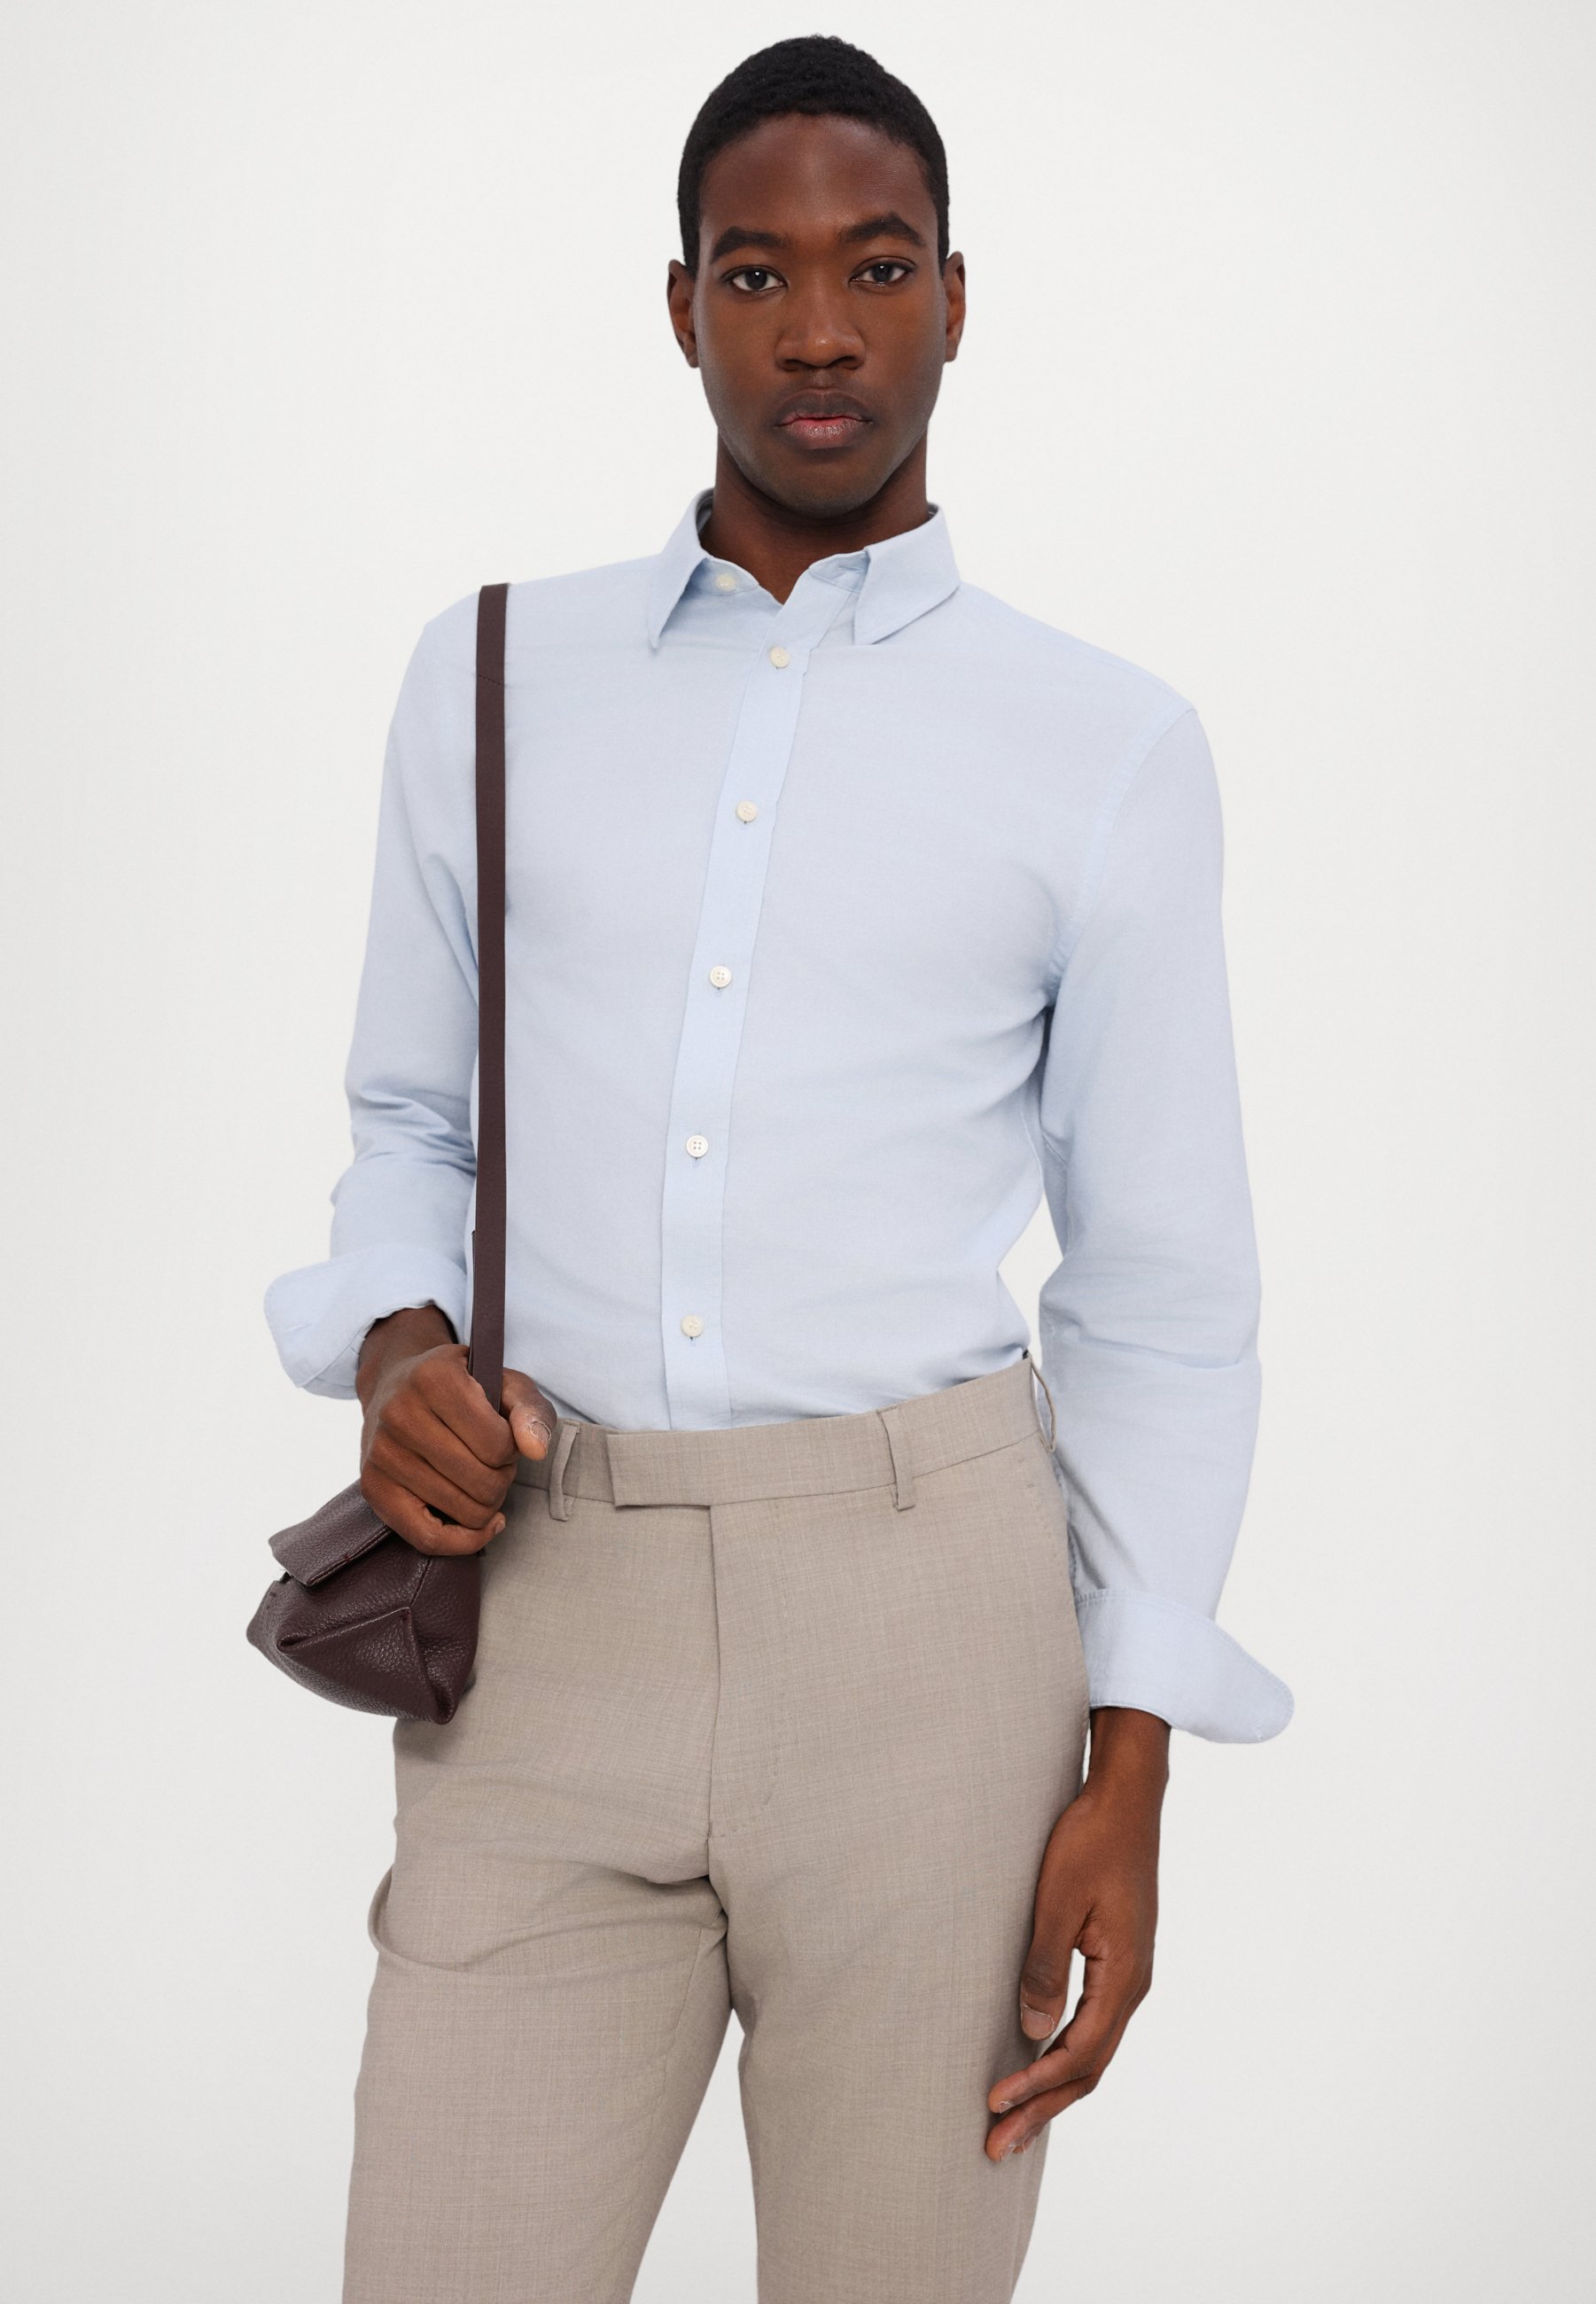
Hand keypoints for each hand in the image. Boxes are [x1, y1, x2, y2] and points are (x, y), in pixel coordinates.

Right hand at [354, 1304, 557, 1554]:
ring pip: (463, 1512)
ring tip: (481, 1478)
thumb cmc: (459, 1386)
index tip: (506, 1438)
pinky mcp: (372, 1488)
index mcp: (433, 1378)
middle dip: (502, 1477)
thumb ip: (530, 1409)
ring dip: (487, 1503)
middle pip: (482, 1482)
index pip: (498, 1445)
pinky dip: (464, 1542)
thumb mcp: (505, 1381)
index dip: (513, 1449)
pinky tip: (482, 1526)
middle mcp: (399, 1414)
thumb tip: (536, 1450)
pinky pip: (427, 1538)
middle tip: (494, 1462)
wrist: (395, 1384)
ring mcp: (381, 1454)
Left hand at [986, 1706, 1168, 2160]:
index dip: (1036, 2085)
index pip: (1079, 2053)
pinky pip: (1093, 2028)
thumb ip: (1044, 1966)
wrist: (1126, 1799)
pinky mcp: (1118, 1963)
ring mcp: (1129, 1976)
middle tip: (997, 2149)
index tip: (994, 2106)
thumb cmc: (1089, 1840)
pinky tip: (1040, 2068)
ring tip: (1013, 2125)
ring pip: (1093, 2052)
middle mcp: (1133, 1986)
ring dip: (1053, 2091)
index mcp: (1123, 1976)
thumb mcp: (1058, 1900)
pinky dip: (1065, 2059)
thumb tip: (1031, 2032)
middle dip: (1042, 2110)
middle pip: (1089, 2068)